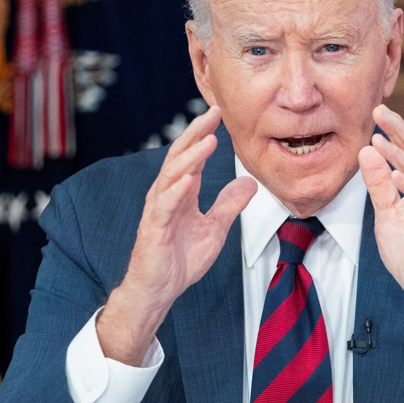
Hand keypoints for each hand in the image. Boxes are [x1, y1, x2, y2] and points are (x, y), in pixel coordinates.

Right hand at [98, 106, 256, 364]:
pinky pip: (164, 205)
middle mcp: (167, 194)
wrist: (159, 289)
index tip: (220, 114)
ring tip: (208, 139)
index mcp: (182, 192)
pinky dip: (176, 190)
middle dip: (196, 133)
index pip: (194, 156)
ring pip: (172, 175)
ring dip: (191, 157)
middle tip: (213, 113)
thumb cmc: (180, 259)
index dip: (205, 134)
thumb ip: (229, 204)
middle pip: (180, 156)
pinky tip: (189, 179)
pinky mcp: (153, 228)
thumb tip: (250, 183)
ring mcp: (159, 209)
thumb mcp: (215, 228)